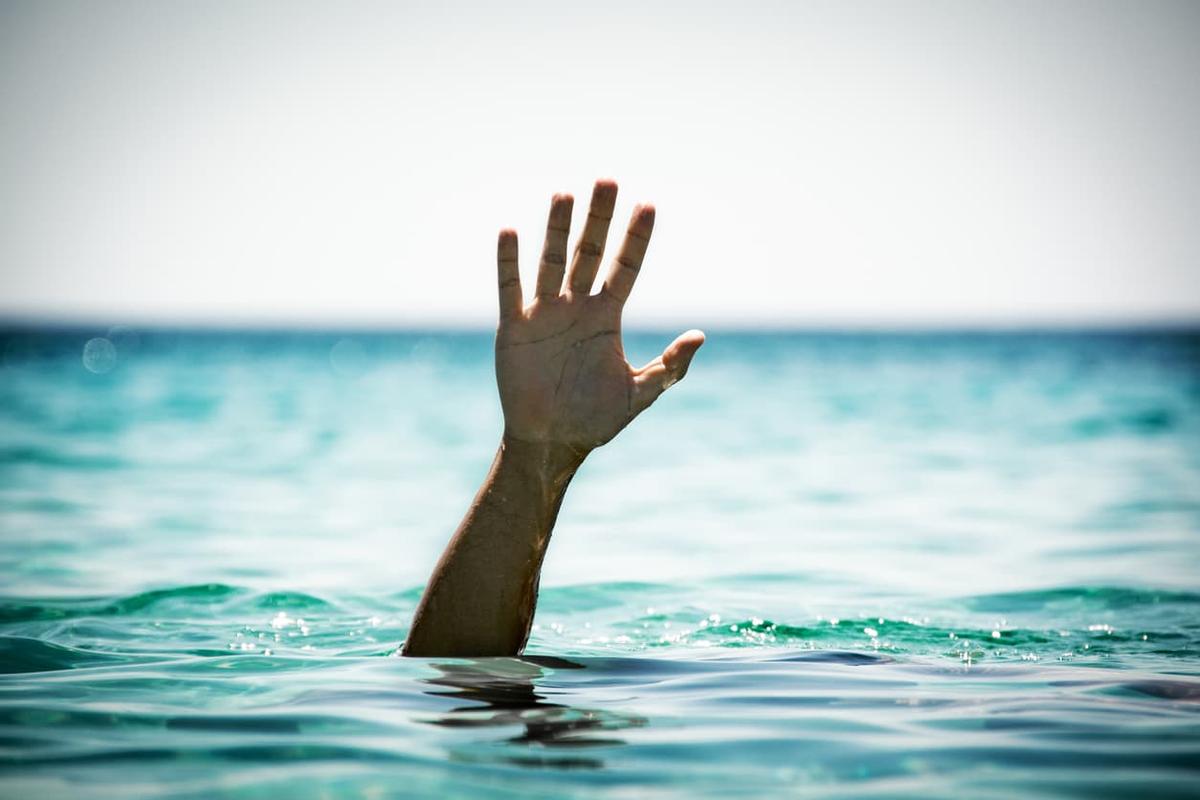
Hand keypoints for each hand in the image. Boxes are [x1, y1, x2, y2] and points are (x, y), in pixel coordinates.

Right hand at [495, 180, 703, 451]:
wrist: (551, 441)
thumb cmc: (595, 420)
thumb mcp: (639, 394)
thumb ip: (669, 367)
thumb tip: (699, 335)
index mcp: (606, 318)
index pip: (626, 268)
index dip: (636, 238)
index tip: (648, 205)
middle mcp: (576, 307)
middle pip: (590, 253)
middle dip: (599, 218)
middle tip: (608, 179)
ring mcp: (544, 313)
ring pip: (552, 261)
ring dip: (557, 229)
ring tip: (565, 194)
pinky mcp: (514, 327)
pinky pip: (510, 289)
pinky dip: (509, 262)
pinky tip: (511, 232)